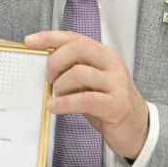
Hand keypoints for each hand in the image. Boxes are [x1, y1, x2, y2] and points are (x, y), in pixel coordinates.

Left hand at [25, 30, 148, 158]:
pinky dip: (65, 103)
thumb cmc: (109, 103)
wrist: (137, 128)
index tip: (30, 41)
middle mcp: (112, 65)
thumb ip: (73, 69)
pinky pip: (86, 99)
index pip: (75, 37)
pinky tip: (55, 107)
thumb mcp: (91, 82)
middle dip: (55, 61)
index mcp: (104, 55)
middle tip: (48, 78)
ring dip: (60, 85)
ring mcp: (116, 84)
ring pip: (80, 73)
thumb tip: (44, 64)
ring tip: (55, 96)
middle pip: (78, 48)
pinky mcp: (117, 105)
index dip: (50, 37)